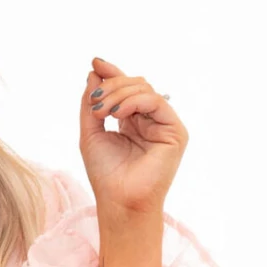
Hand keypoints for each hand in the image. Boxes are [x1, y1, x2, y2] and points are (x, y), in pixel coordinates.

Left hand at [79, 56, 187, 217]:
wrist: (119, 203)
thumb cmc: (106, 176)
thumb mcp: (90, 133)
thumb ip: (91, 103)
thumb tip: (94, 72)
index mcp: (133, 121)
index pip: (125, 89)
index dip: (111, 74)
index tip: (94, 63)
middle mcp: (150, 121)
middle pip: (135, 85)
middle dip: (111, 86)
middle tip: (94, 102)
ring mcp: (164, 125)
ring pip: (145, 89)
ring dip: (119, 94)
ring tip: (101, 112)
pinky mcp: (175, 132)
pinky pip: (156, 102)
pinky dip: (135, 101)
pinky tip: (118, 113)